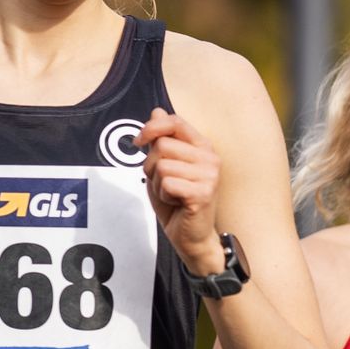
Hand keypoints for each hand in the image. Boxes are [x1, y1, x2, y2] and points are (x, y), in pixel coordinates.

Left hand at [135, 108, 223, 274]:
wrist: (192, 237)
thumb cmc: (178, 202)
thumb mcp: (165, 166)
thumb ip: (162, 140)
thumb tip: (157, 111)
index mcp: (203, 146)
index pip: (174, 122)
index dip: (151, 129)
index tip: (139, 142)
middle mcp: (210, 157)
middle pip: (162, 146)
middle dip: (151, 166)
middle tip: (163, 183)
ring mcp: (209, 175)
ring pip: (162, 165)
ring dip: (157, 184)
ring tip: (171, 194)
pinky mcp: (202, 192)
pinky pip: (166, 183)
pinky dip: (163, 195)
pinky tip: (176, 203)